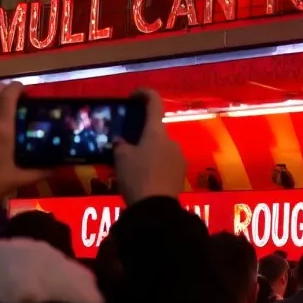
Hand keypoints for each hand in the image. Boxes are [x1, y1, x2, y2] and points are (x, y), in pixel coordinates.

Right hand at [113, 90, 185, 205]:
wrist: (156, 209)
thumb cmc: (137, 177)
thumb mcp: (121, 159)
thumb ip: (121, 145)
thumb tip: (122, 141)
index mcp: (156, 132)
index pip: (154, 102)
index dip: (145, 94)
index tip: (133, 95)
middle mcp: (171, 140)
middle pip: (155, 131)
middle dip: (141, 136)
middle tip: (125, 147)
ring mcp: (179, 156)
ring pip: (160, 148)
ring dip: (148, 152)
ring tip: (132, 167)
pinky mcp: (181, 172)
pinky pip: (166, 162)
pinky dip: (155, 165)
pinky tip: (144, 178)